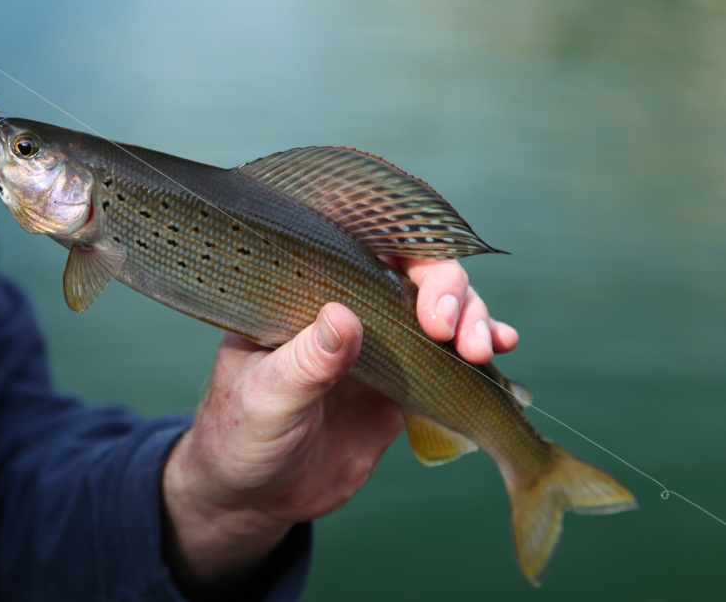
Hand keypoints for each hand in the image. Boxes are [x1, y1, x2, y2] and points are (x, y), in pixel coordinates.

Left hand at [162, 259, 516, 595]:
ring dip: (471, 318)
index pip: (359, 245)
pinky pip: (447, 358)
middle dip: (445, 288)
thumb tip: (343, 316)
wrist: (257, 494)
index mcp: (305, 295)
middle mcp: (348, 308)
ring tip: (483, 348)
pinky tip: (499, 352)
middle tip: (448, 328)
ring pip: (439, 310)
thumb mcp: (264, 401)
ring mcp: (379, 345)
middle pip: (411, 273)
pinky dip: (477, 351)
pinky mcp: (402, 383)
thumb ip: (303, 365)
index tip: (422, 280)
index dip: (402, 247)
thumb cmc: (240, 437)